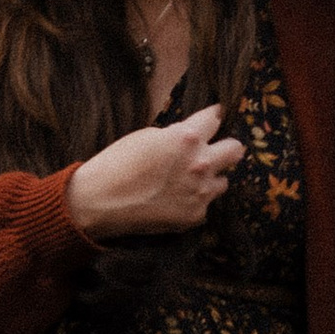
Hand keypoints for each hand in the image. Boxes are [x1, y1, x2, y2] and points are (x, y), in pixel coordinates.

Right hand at [69, 103, 245, 240]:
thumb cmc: (116, 164)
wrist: (98, 203)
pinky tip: (173, 201)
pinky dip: (193, 202)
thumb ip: (174, 136)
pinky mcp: (195, 215)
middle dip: (226, 148)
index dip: (211, 118)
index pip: (215, 118)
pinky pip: (205, 204)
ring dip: (210, 178)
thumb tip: (189, 138)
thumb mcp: (145, 136)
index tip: (211, 119)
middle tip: (212, 151)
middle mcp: (201, 163)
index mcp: (187, 137)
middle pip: (236, 149)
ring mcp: (201, 192)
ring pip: (223, 181)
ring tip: (187, 182)